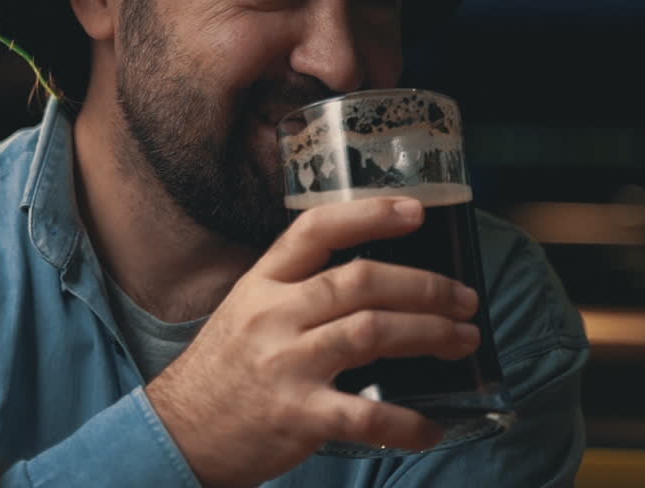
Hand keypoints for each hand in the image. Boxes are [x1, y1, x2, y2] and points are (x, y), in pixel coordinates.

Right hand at [145, 196, 480, 487]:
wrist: (179, 432)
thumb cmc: (224, 370)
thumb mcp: (247, 309)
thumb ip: (298, 289)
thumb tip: (375, 279)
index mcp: (262, 282)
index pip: (316, 230)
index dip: (370, 215)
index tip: (417, 211)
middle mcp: (274, 315)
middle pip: (361, 282)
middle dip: (426, 287)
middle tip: (465, 299)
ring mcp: (286, 364)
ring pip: (372, 333)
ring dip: (430, 334)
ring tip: (463, 340)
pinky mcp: (297, 415)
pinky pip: (365, 414)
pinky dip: (406, 422)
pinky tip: (431, 426)